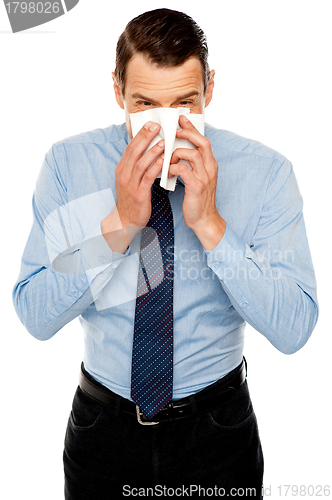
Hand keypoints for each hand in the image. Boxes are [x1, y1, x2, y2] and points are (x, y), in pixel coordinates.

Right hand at [101, 121, 163, 251]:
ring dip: (152, 152)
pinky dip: (155, 168)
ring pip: (140, 163)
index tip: (150, 124)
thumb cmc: (132, 200)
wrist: (126, 221)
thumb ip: (136, 166)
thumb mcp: (130, 180)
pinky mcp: (138, 194)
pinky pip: (147, 178)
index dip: (140, 135)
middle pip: (134, 151)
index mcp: (121, 169)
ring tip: (163, 143)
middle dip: (145, 137)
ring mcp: (130, 184)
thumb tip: (148, 151)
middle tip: (156, 126)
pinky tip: (163, 161)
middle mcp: (123, 174)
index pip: (130, 147)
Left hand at [169, 115, 225, 249]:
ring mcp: (205, 177)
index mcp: (210, 164)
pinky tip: (168, 173)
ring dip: (177, 154)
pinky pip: (184, 170)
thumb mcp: (198, 178)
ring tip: (169, 161)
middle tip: (174, 132)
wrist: (204, 219)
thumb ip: (192, 165)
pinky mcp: (197, 186)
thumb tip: (179, 151)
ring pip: (192, 154)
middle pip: (202, 143)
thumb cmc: (197, 199)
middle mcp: (210, 168)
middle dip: (187, 134)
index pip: (203, 140)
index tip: (182, 120)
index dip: (193, 129)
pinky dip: (173, 168)